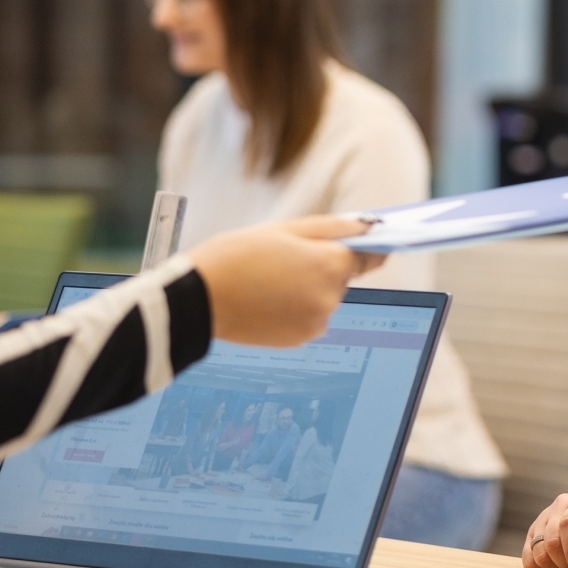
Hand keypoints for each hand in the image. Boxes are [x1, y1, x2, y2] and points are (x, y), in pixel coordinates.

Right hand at [189, 217, 383, 347]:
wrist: (198, 300)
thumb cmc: (236, 256)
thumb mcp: (284, 228)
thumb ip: (331, 227)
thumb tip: (363, 228)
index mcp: (330, 266)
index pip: (369, 257)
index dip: (366, 248)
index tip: (366, 243)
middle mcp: (330, 299)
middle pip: (341, 277)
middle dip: (322, 266)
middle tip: (284, 257)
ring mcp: (315, 323)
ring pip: (323, 297)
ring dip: (307, 288)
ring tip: (268, 279)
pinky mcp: (298, 339)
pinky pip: (307, 317)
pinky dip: (294, 307)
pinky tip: (266, 298)